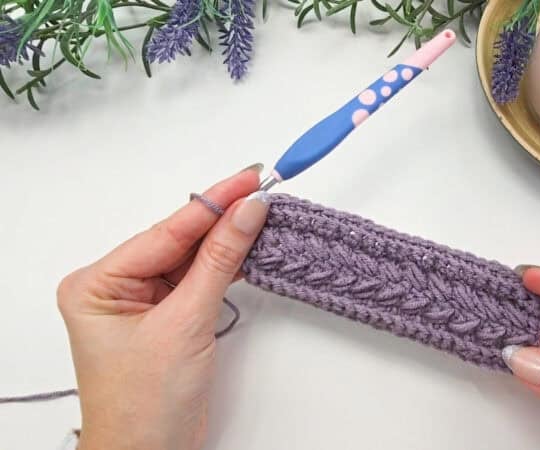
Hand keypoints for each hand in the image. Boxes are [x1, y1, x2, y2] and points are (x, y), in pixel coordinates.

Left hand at [57, 165, 268, 449]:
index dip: (212, 203)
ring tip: (263, 213)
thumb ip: (220, 262)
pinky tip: (249, 247)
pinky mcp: (165, 316)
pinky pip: (197, 279)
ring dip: (227, 241)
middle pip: (178, 240)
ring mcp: (140, 302)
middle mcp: (114, 287)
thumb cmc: (145, 405)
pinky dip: (225, 267)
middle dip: (221, 218)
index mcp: (97, 283)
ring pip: (191, 258)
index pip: (165, 232)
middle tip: (261, 189)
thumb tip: (247, 212)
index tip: (248, 180)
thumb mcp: (186, 323)